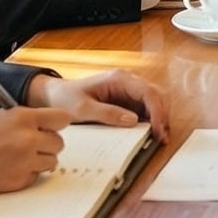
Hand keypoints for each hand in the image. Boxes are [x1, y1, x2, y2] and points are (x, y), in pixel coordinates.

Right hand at [0, 105, 68, 196]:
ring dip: (39, 161)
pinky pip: (34, 177)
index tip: (51, 127)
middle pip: (59, 143)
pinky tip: (8, 169)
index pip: (62, 119)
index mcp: (23, 118)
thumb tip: (42, 125)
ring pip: (51, 162)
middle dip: (47, 144)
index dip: (56, 124)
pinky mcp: (18, 182)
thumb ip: (23, 120)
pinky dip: (26, 175)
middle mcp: (28, 140)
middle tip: (32, 146)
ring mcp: (24, 162)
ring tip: (18, 158)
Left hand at [28, 68, 180, 142]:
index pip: (148, 92)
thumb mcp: (82, 109)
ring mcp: (128, 90)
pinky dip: (150, 120)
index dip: (157, 111)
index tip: (157, 130)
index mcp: (119, 79)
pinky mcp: (126, 100)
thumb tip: (133, 120)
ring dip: (159, 118)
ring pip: (154, 101)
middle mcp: (128, 81)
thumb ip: (107, 113)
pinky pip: (144, 108)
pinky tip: (149, 134)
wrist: (54, 95)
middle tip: (161, 138)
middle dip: (162, 116)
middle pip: (156, 95)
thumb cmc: (66, 98)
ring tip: (158, 138)